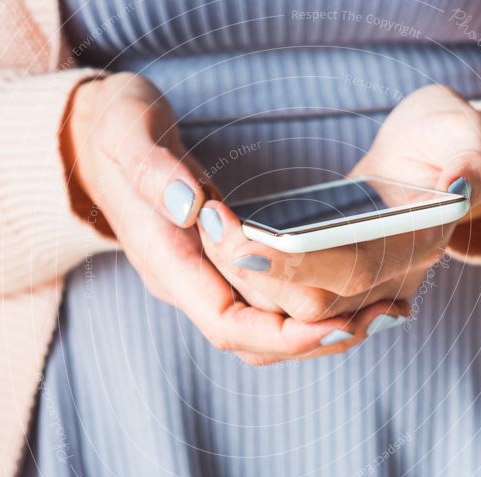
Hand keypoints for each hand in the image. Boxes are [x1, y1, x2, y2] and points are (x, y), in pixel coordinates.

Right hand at [62, 73, 400, 364]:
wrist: (94, 143)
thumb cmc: (116, 131)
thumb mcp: (126, 134)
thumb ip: (151, 171)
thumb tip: (191, 207)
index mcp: (165, 262)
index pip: (227, 324)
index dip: (283, 334)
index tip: (340, 323)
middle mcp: (186, 283)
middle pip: (254, 342)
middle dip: (317, 339)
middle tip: (384, 317)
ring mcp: (204, 279)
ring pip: (265, 332)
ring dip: (323, 331)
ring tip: (386, 312)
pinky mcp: (221, 267)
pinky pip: (268, 306)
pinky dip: (312, 310)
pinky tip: (356, 295)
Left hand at [197, 84, 480, 321]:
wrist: (435, 164)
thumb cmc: (444, 139)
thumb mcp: (463, 131)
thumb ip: (471, 156)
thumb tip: (459, 187)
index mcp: (418, 245)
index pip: (354, 270)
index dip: (299, 265)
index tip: (242, 246)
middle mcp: (390, 281)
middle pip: (315, 304)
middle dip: (256, 273)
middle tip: (210, 226)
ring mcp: (363, 290)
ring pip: (295, 313)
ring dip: (246, 279)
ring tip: (209, 228)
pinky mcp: (337, 283)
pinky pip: (290, 303)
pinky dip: (253, 283)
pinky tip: (223, 246)